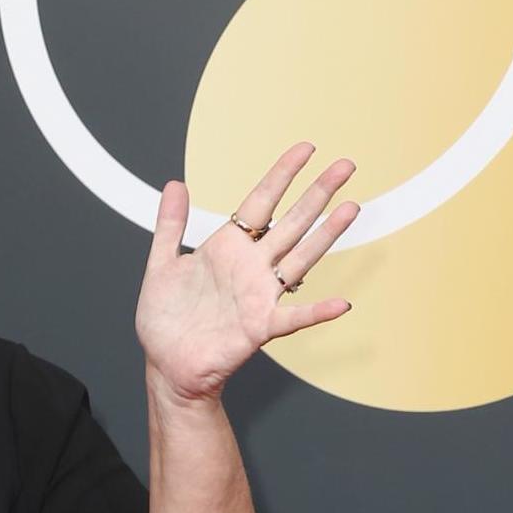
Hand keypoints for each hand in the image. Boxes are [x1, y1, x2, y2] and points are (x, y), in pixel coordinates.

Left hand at [135, 141, 359, 404]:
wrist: (166, 364)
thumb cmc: (165, 319)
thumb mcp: (161, 265)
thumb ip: (170, 225)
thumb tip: (175, 183)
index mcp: (226, 248)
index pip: (260, 203)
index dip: (282, 175)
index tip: (306, 148)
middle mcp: (249, 267)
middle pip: (290, 223)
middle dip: (316, 194)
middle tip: (346, 165)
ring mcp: (258, 295)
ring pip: (299, 258)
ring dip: (325, 235)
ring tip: (351, 208)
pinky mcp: (259, 326)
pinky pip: (293, 318)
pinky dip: (316, 312)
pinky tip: (341, 303)